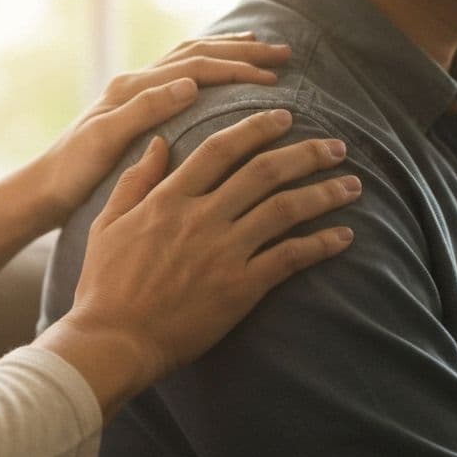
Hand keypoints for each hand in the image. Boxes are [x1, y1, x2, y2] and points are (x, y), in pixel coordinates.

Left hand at [27, 32, 290, 226]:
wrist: (44, 189)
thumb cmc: (73, 172)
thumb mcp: (105, 141)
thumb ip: (145, 110)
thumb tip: (190, 84)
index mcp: (132, 88)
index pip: (195, 67)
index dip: (236, 70)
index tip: (273, 78)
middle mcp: (135, 83)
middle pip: (197, 54)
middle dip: (241, 52)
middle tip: (283, 55)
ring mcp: (136, 93)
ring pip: (190, 58)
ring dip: (227, 52)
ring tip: (262, 50)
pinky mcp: (137, 108)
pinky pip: (181, 75)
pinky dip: (208, 66)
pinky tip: (223, 74)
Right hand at [37, 109, 358, 416]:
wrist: (114, 340)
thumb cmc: (104, 285)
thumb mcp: (107, 223)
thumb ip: (135, 180)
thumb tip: (159, 143)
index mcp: (169, 198)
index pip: (221, 148)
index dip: (256, 128)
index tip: (283, 116)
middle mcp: (201, 217)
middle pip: (264, 171)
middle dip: (306, 153)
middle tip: (336, 144)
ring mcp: (223, 251)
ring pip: (285, 209)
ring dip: (324, 192)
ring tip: (352, 184)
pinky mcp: (240, 287)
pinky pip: (290, 258)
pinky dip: (321, 244)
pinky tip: (345, 236)